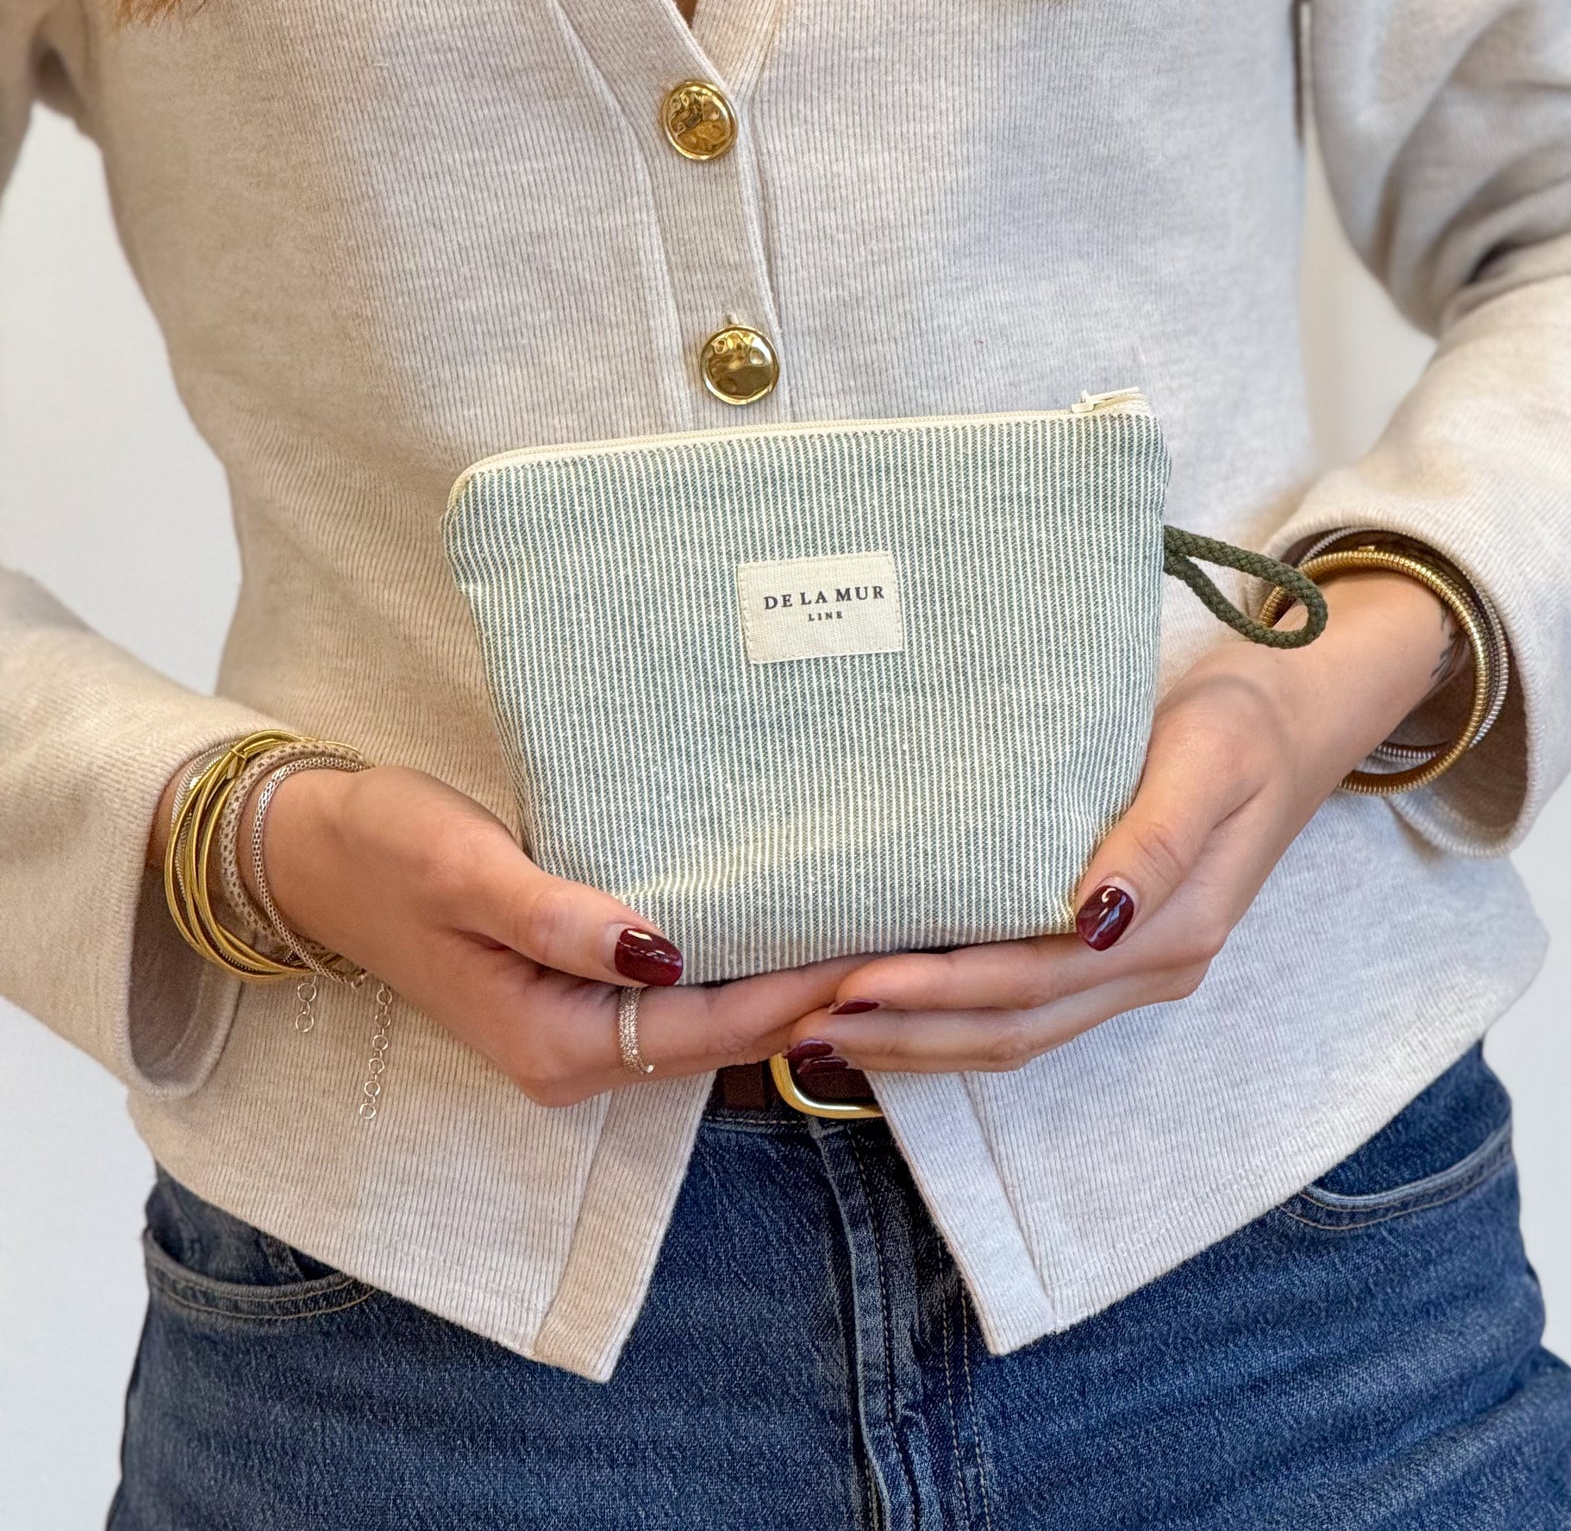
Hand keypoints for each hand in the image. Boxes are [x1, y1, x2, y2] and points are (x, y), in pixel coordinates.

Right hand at [148, 761, 857, 1106]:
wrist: (321, 856)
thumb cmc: (388, 854)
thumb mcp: (468, 876)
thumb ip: (560, 919)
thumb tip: (658, 951)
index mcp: (554, 1043)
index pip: (712, 1029)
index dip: (801, 995)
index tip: (883, 954)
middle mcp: (577, 1055)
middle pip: (728, 1035)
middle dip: (817, 996)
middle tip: (911, 940)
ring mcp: (582, 1031)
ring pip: (713, 1018)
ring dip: (788, 982)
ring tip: (876, 930)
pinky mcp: (582, 993)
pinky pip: (685, 992)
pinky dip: (743, 965)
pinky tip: (792, 922)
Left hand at [777, 570, 1473, 1079]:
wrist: (1296, 721)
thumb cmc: (1242, 726)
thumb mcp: (1208, 760)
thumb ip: (1155, 840)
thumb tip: (1095, 917)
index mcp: (1173, 929)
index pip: (1032, 981)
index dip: (939, 993)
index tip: (851, 985)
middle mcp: (1149, 968)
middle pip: (1012, 1028)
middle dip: (907, 1034)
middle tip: (803, 1026)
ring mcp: (1133, 969)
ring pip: (1014, 1034)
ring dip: (920, 1041)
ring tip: (823, 1033)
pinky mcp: (1114, 953)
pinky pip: (1026, 1008)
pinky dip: (954, 1018)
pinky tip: (893, 1007)